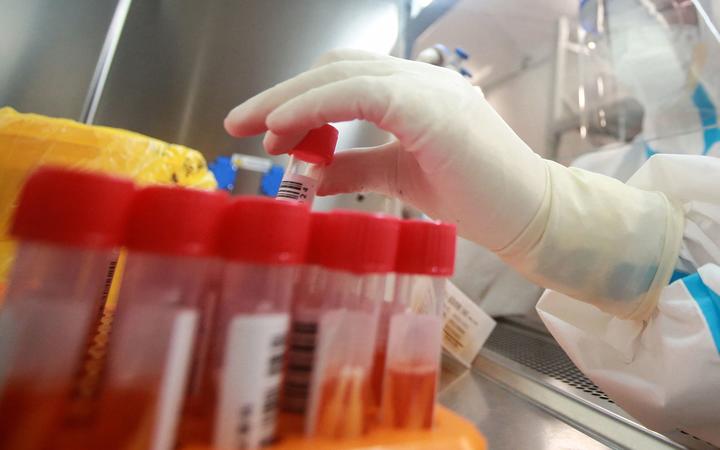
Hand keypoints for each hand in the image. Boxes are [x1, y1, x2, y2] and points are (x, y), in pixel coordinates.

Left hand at [225, 49, 682, 320]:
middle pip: (336, 67)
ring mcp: (429, 88)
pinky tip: (289, 131)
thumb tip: (310, 174)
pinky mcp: (432, 109)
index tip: (263, 128)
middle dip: (282, 94)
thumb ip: (355, 167)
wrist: (529, 217)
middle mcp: (421, 79)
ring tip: (258, 129)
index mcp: (415, 92)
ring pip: (343, 75)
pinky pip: (361, 95)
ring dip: (292, 100)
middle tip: (242, 123)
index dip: (299, 97)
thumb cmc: (474, 197)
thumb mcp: (397, 177)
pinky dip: (317, 108)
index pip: (345, 77)